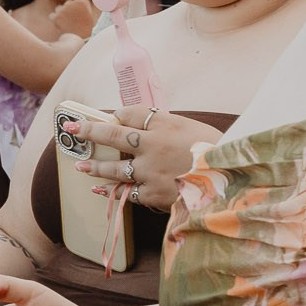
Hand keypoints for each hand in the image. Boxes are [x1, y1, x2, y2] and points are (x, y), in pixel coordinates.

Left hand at [52, 0, 99, 37]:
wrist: (77, 38)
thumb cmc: (84, 25)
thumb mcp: (88, 12)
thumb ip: (84, 0)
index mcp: (80, 3)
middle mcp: (71, 4)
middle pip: (66, 3)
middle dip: (68, 9)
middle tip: (74, 18)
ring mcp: (62, 10)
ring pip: (58, 9)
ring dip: (61, 14)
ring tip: (68, 22)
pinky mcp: (55, 17)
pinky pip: (52, 15)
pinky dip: (55, 19)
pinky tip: (61, 24)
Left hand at [67, 108, 210, 214]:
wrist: (232, 181)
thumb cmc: (218, 153)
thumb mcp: (196, 130)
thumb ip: (170, 128)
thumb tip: (147, 127)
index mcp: (166, 124)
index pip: (132, 113)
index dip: (117, 114)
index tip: (109, 115)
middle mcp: (153, 145)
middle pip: (114, 134)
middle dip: (90, 130)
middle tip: (73, 129)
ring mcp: (150, 170)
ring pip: (115, 167)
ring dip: (96, 166)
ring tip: (81, 166)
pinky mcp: (154, 193)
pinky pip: (128, 193)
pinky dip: (113, 191)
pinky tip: (100, 190)